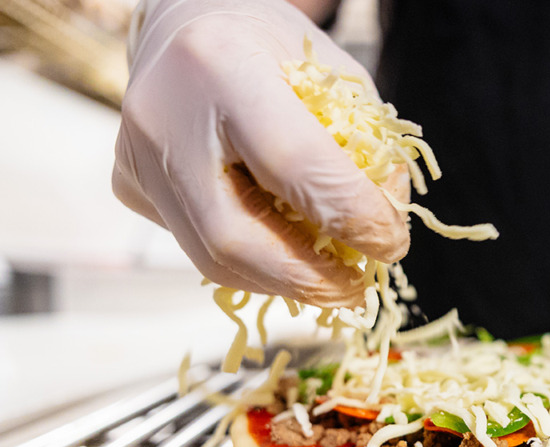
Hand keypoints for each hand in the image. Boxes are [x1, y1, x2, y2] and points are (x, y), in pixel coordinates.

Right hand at [113, 0, 409, 306]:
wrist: (191, 24)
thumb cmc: (275, 49)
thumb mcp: (338, 76)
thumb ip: (368, 149)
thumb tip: (383, 229)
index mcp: (221, 65)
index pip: (295, 165)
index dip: (351, 218)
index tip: (391, 243)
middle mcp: (162, 114)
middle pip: (233, 237)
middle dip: (307, 278)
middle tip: (356, 289)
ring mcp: (136, 156)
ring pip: (211, 257)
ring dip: (283, 280)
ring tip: (331, 278)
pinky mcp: (130, 184)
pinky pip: (198, 244)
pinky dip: (255, 261)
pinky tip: (287, 251)